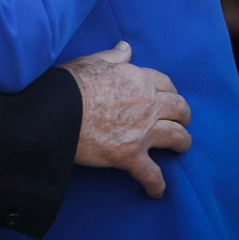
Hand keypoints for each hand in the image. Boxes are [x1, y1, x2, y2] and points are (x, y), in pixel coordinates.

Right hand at [61, 42, 192, 198]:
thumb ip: (113, 56)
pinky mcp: (130, 155)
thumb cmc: (70, 84)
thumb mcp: (92, 61)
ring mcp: (142, 131)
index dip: (168, 91)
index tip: (165, 97)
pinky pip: (151, 174)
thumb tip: (126, 47)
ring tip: (180, 148)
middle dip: (183, 116)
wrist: (55, 113)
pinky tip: (156, 192)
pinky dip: (156, 185)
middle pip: (179, 109)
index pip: (166, 84)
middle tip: (179, 121)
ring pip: (177, 137)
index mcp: (138, 79)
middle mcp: (147, 104)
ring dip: (182, 143)